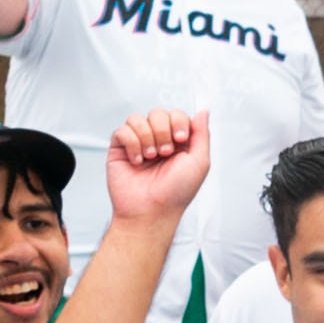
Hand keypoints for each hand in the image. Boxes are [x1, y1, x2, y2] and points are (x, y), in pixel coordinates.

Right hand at [107, 108, 214, 224]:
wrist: (151, 211)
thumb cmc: (176, 193)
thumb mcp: (200, 162)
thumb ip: (202, 134)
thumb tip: (203, 111)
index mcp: (177, 142)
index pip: (176, 114)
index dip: (178, 122)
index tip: (180, 140)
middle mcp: (157, 140)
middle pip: (157, 113)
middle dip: (162, 131)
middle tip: (165, 153)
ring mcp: (138, 144)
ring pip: (137, 119)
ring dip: (147, 138)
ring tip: (151, 157)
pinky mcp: (120, 150)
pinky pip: (122, 131)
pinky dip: (132, 144)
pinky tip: (137, 161)